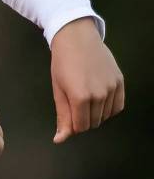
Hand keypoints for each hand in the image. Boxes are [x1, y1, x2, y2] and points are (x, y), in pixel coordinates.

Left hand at [50, 17, 124, 142]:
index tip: (68, 113)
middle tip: (75, 102)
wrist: (76, 39)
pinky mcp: (120, 82)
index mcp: (80, 98)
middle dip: (83, 118)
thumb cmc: (62, 64)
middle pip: (93, 123)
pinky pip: (118, 106)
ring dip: (96, 113)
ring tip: (86, 96)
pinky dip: (109, 108)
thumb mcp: (58, 90)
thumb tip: (60, 139)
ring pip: (106, 116)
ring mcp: (112, 88)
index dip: (73, 125)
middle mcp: (99, 95)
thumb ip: (62, 116)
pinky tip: (100, 98)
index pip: (80, 127)